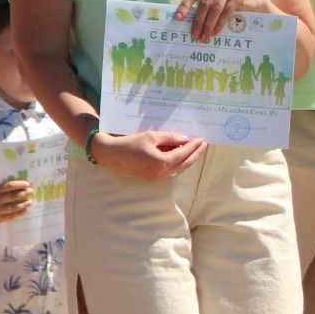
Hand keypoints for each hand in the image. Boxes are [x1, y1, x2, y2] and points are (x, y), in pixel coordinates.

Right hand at [0, 179, 32, 226]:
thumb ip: (2, 189)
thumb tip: (19, 185)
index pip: (9, 186)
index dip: (19, 184)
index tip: (27, 184)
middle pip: (12, 196)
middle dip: (24, 193)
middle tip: (32, 192)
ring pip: (13, 207)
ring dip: (24, 204)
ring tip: (30, 202)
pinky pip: (11, 216)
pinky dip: (19, 213)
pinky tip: (25, 210)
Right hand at [91, 131, 206, 179]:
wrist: (111, 154)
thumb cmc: (130, 143)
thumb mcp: (151, 136)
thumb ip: (170, 138)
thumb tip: (185, 139)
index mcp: (162, 163)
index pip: (183, 154)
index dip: (193, 146)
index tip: (201, 139)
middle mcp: (161, 173)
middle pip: (184, 164)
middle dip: (195, 154)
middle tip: (203, 145)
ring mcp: (156, 177)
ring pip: (178, 169)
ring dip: (188, 159)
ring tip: (195, 149)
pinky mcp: (152, 177)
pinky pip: (170, 170)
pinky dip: (178, 163)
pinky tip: (181, 155)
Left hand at [174, 0, 267, 41]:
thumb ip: (203, 1)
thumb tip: (186, 19)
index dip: (184, 6)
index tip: (177, 18)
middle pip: (204, 3)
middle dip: (197, 20)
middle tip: (193, 34)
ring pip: (214, 9)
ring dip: (207, 25)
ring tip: (203, 37)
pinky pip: (225, 12)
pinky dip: (219, 24)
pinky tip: (214, 32)